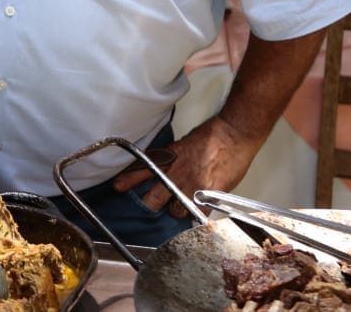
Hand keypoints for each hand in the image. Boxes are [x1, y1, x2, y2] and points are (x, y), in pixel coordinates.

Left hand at [110, 117, 261, 217]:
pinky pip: (197, 215)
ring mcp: (190, 186)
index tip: (118, 187)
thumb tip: (169, 170)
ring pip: (175, 211)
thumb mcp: (183, 144)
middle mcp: (175, 174)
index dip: (129, 180)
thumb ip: (173, 159)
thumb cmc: (212, 135)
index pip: (142, 170)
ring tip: (186, 204)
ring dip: (179, 210)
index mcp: (168, 159)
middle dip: (152, 204)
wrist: (232, 133)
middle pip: (154, 198)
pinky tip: (200, 216)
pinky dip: (199, 217)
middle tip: (153, 207)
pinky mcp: (207, 195)